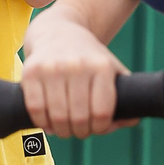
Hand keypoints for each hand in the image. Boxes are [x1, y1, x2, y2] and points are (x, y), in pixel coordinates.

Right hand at [19, 13, 131, 137]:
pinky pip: (36, 109)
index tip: (97, 127)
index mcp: (101, 67)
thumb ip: (125, 96)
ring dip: (62, 131)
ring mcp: (52, 68)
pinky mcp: (31, 72)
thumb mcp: (111, 69)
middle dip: (80, 132)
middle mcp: (77, 65)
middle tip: (79, 131)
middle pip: (79, 118)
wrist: (57, 32)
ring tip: (64, 129)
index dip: (100, 128)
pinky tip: (48, 122)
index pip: (102, 112)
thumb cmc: (88, 58)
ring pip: (57, 117)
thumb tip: (132, 120)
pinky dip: (42, 122)